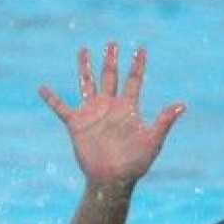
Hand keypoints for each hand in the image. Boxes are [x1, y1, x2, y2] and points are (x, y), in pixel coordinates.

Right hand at [38, 41, 185, 188]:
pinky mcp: (76, 124)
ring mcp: (92, 113)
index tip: (141, 49)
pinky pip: (61, 108)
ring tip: (83, 50)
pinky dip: (51, 98)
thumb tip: (182, 105)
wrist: (112, 179)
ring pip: (87, 84)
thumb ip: (164, 121)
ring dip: (85, 68)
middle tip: (112, 44)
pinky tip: (42, 88)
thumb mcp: (152, 141)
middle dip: (111, 60)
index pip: (134, 80)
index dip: (138, 65)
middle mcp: (110, 107)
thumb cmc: (134, 163)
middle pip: (110, 77)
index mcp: (128, 108)